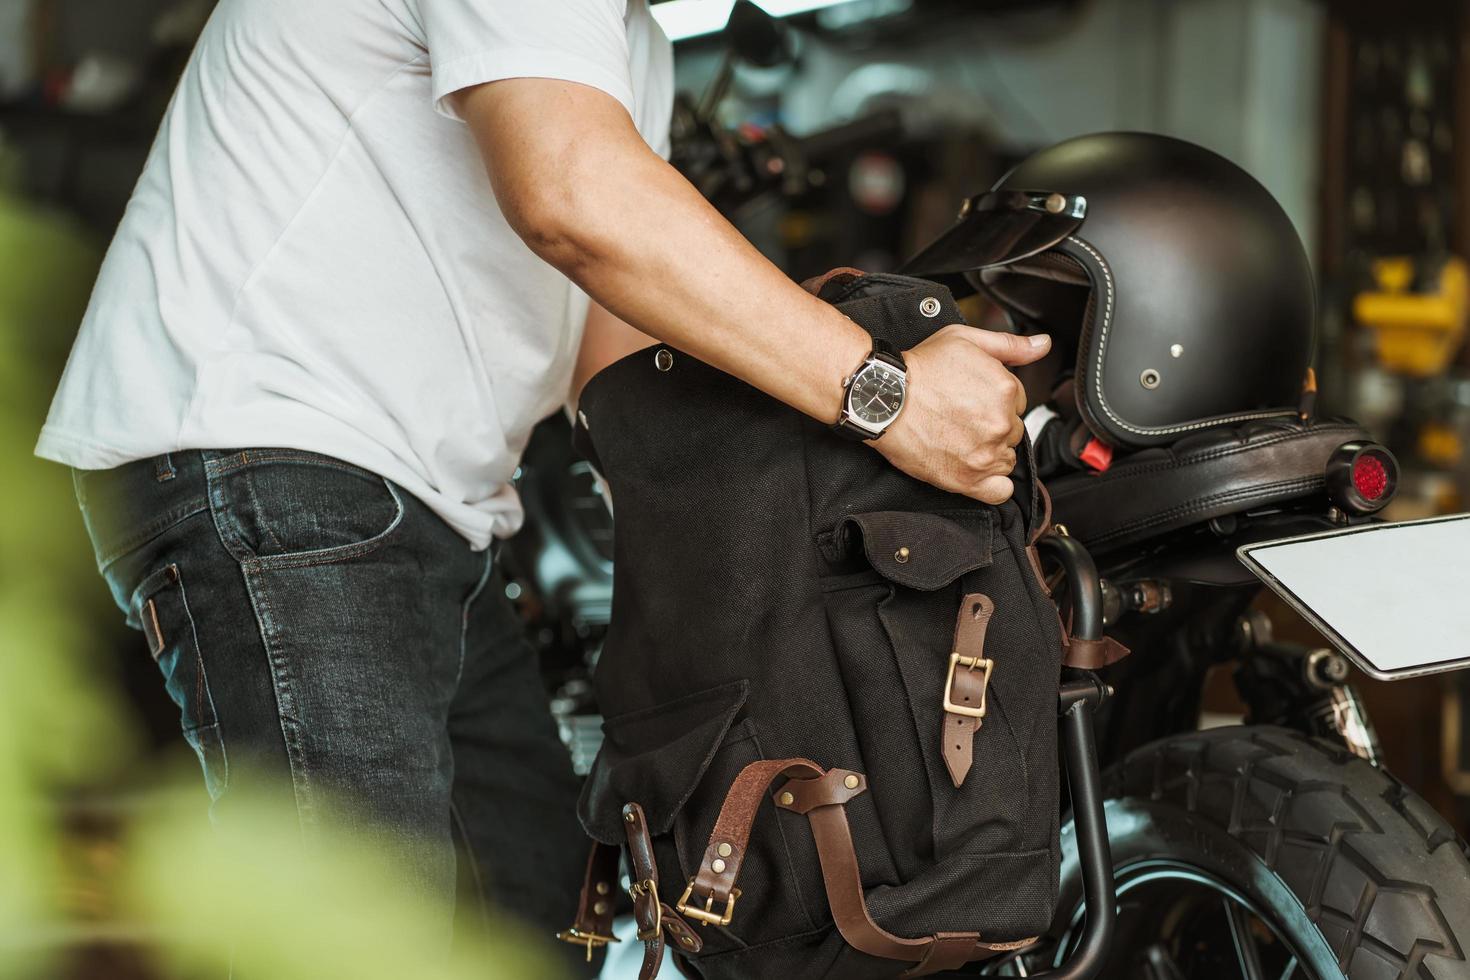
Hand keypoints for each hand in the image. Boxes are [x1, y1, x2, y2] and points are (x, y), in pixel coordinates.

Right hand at [874, 326, 1050, 503]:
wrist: (883, 398)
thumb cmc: (918, 369)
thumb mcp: (965, 340)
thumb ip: (1010, 345)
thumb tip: (1042, 345)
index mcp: (1005, 390)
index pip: (1017, 400)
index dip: (994, 399)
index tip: (972, 398)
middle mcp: (1000, 423)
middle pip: (1011, 429)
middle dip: (991, 423)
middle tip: (961, 417)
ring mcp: (986, 454)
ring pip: (1006, 457)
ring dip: (990, 451)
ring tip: (960, 438)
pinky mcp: (968, 479)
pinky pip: (1000, 491)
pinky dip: (994, 484)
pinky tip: (977, 468)